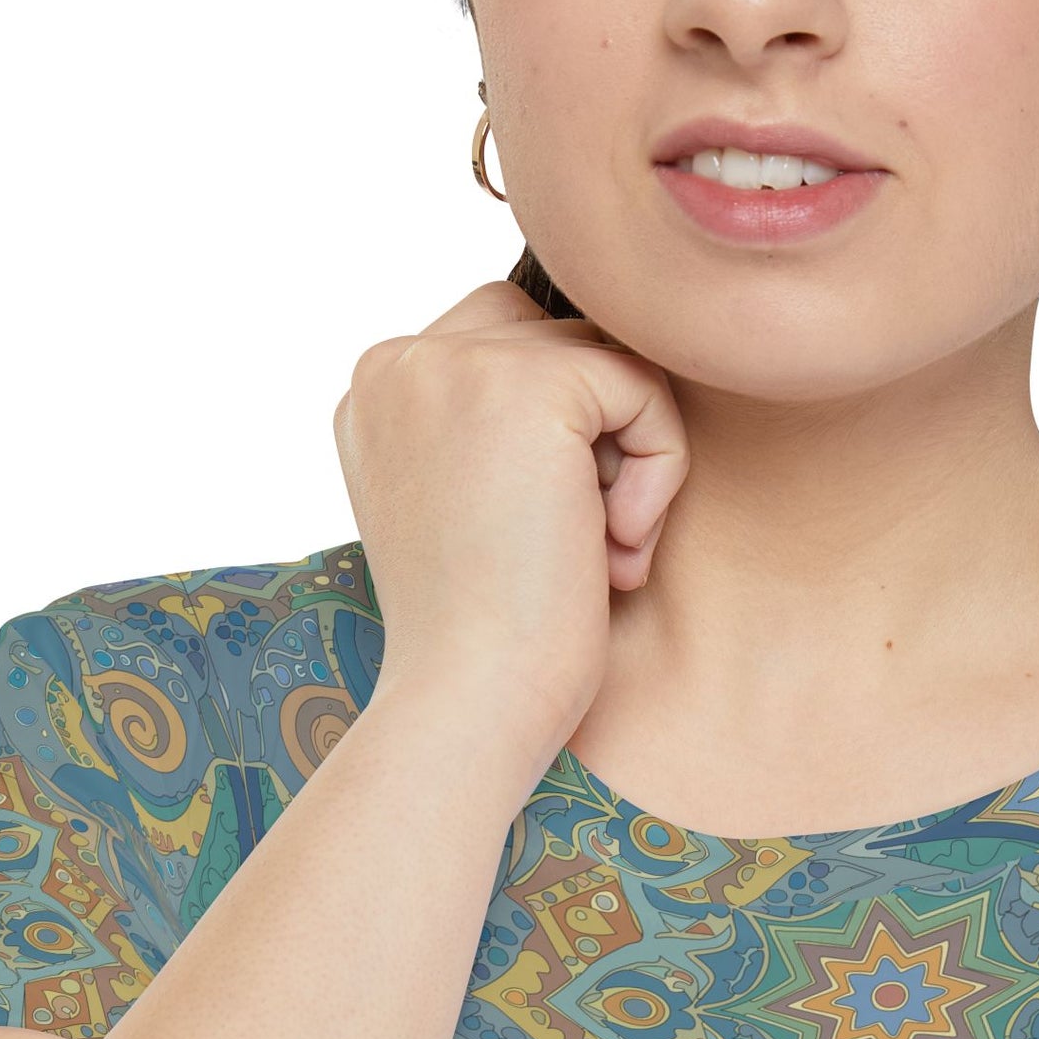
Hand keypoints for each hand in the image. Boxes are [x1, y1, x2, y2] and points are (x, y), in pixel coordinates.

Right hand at [331, 281, 687, 765]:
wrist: (473, 698)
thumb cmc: (493, 630)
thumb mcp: (476, 503)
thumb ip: (501, 425)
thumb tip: (607, 362)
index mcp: (378, 391)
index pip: (510, 349)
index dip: (562, 442)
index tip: (543, 539)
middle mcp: (397, 360)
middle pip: (560, 340)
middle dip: (599, 442)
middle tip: (587, 545)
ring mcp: (453, 360)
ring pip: (608, 361)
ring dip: (632, 460)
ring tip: (603, 551)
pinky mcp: (528, 380)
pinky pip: (644, 386)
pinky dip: (661, 469)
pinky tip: (616, 545)